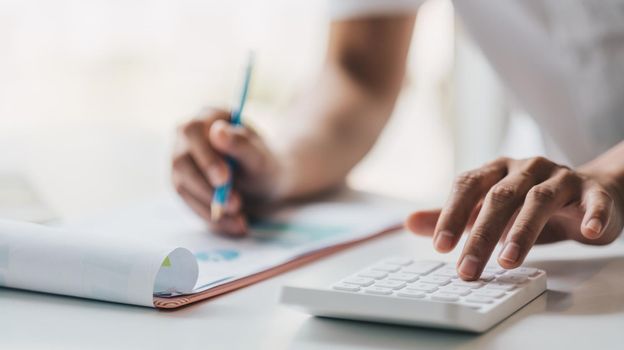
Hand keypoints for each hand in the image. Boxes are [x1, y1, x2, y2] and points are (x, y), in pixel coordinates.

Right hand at [171, 108, 282, 234]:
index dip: (206, 157)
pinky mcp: (182, 184)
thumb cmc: (265, 164)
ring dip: (210, 208)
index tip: (225, 180)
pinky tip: (235, 226)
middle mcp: (187, 136)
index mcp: (209, 116)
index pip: (193, 132)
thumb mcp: (260, 157)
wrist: (265, 182)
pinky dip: (212, 219)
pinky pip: (189, 204)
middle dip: (207, 189)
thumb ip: (241, 144)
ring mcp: (181, 160)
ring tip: (241, 221)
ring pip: (183, 186)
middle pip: (181, 161)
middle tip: (236, 206)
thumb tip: (217, 131)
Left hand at [405, 156, 623, 279]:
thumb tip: (410, 222)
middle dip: (480, 235)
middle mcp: (526, 168)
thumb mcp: (490, 209)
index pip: (468, 185)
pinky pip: (593, 201)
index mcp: (497, 170)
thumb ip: (455, 216)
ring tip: (508, 260)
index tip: (440, 246)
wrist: (589, 192)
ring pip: (538, 200)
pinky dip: (591, 215)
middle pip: (499, 198)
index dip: (452, 214)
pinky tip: (587, 232)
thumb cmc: (530, 203)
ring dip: (522, 231)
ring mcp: (560, 177)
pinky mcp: (592, 191)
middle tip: (467, 268)